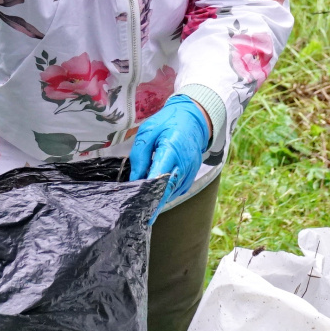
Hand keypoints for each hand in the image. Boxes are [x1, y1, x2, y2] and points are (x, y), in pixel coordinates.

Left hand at [128, 95, 210, 210]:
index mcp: (172, 150)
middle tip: (138, 212)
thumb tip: (135, 179)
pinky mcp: (192, 174)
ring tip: (144, 202)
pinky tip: (156, 192)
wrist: (194, 118)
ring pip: (172, 192)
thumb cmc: (169, 122)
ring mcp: (190, 170)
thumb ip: (140, 155)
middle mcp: (184, 164)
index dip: (148, 193)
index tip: (138, 207)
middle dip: (152, 202)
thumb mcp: (148, 131)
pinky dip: (167, 192)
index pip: (159, 177)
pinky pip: (178, 189)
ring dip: (159, 198)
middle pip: (167, 190)